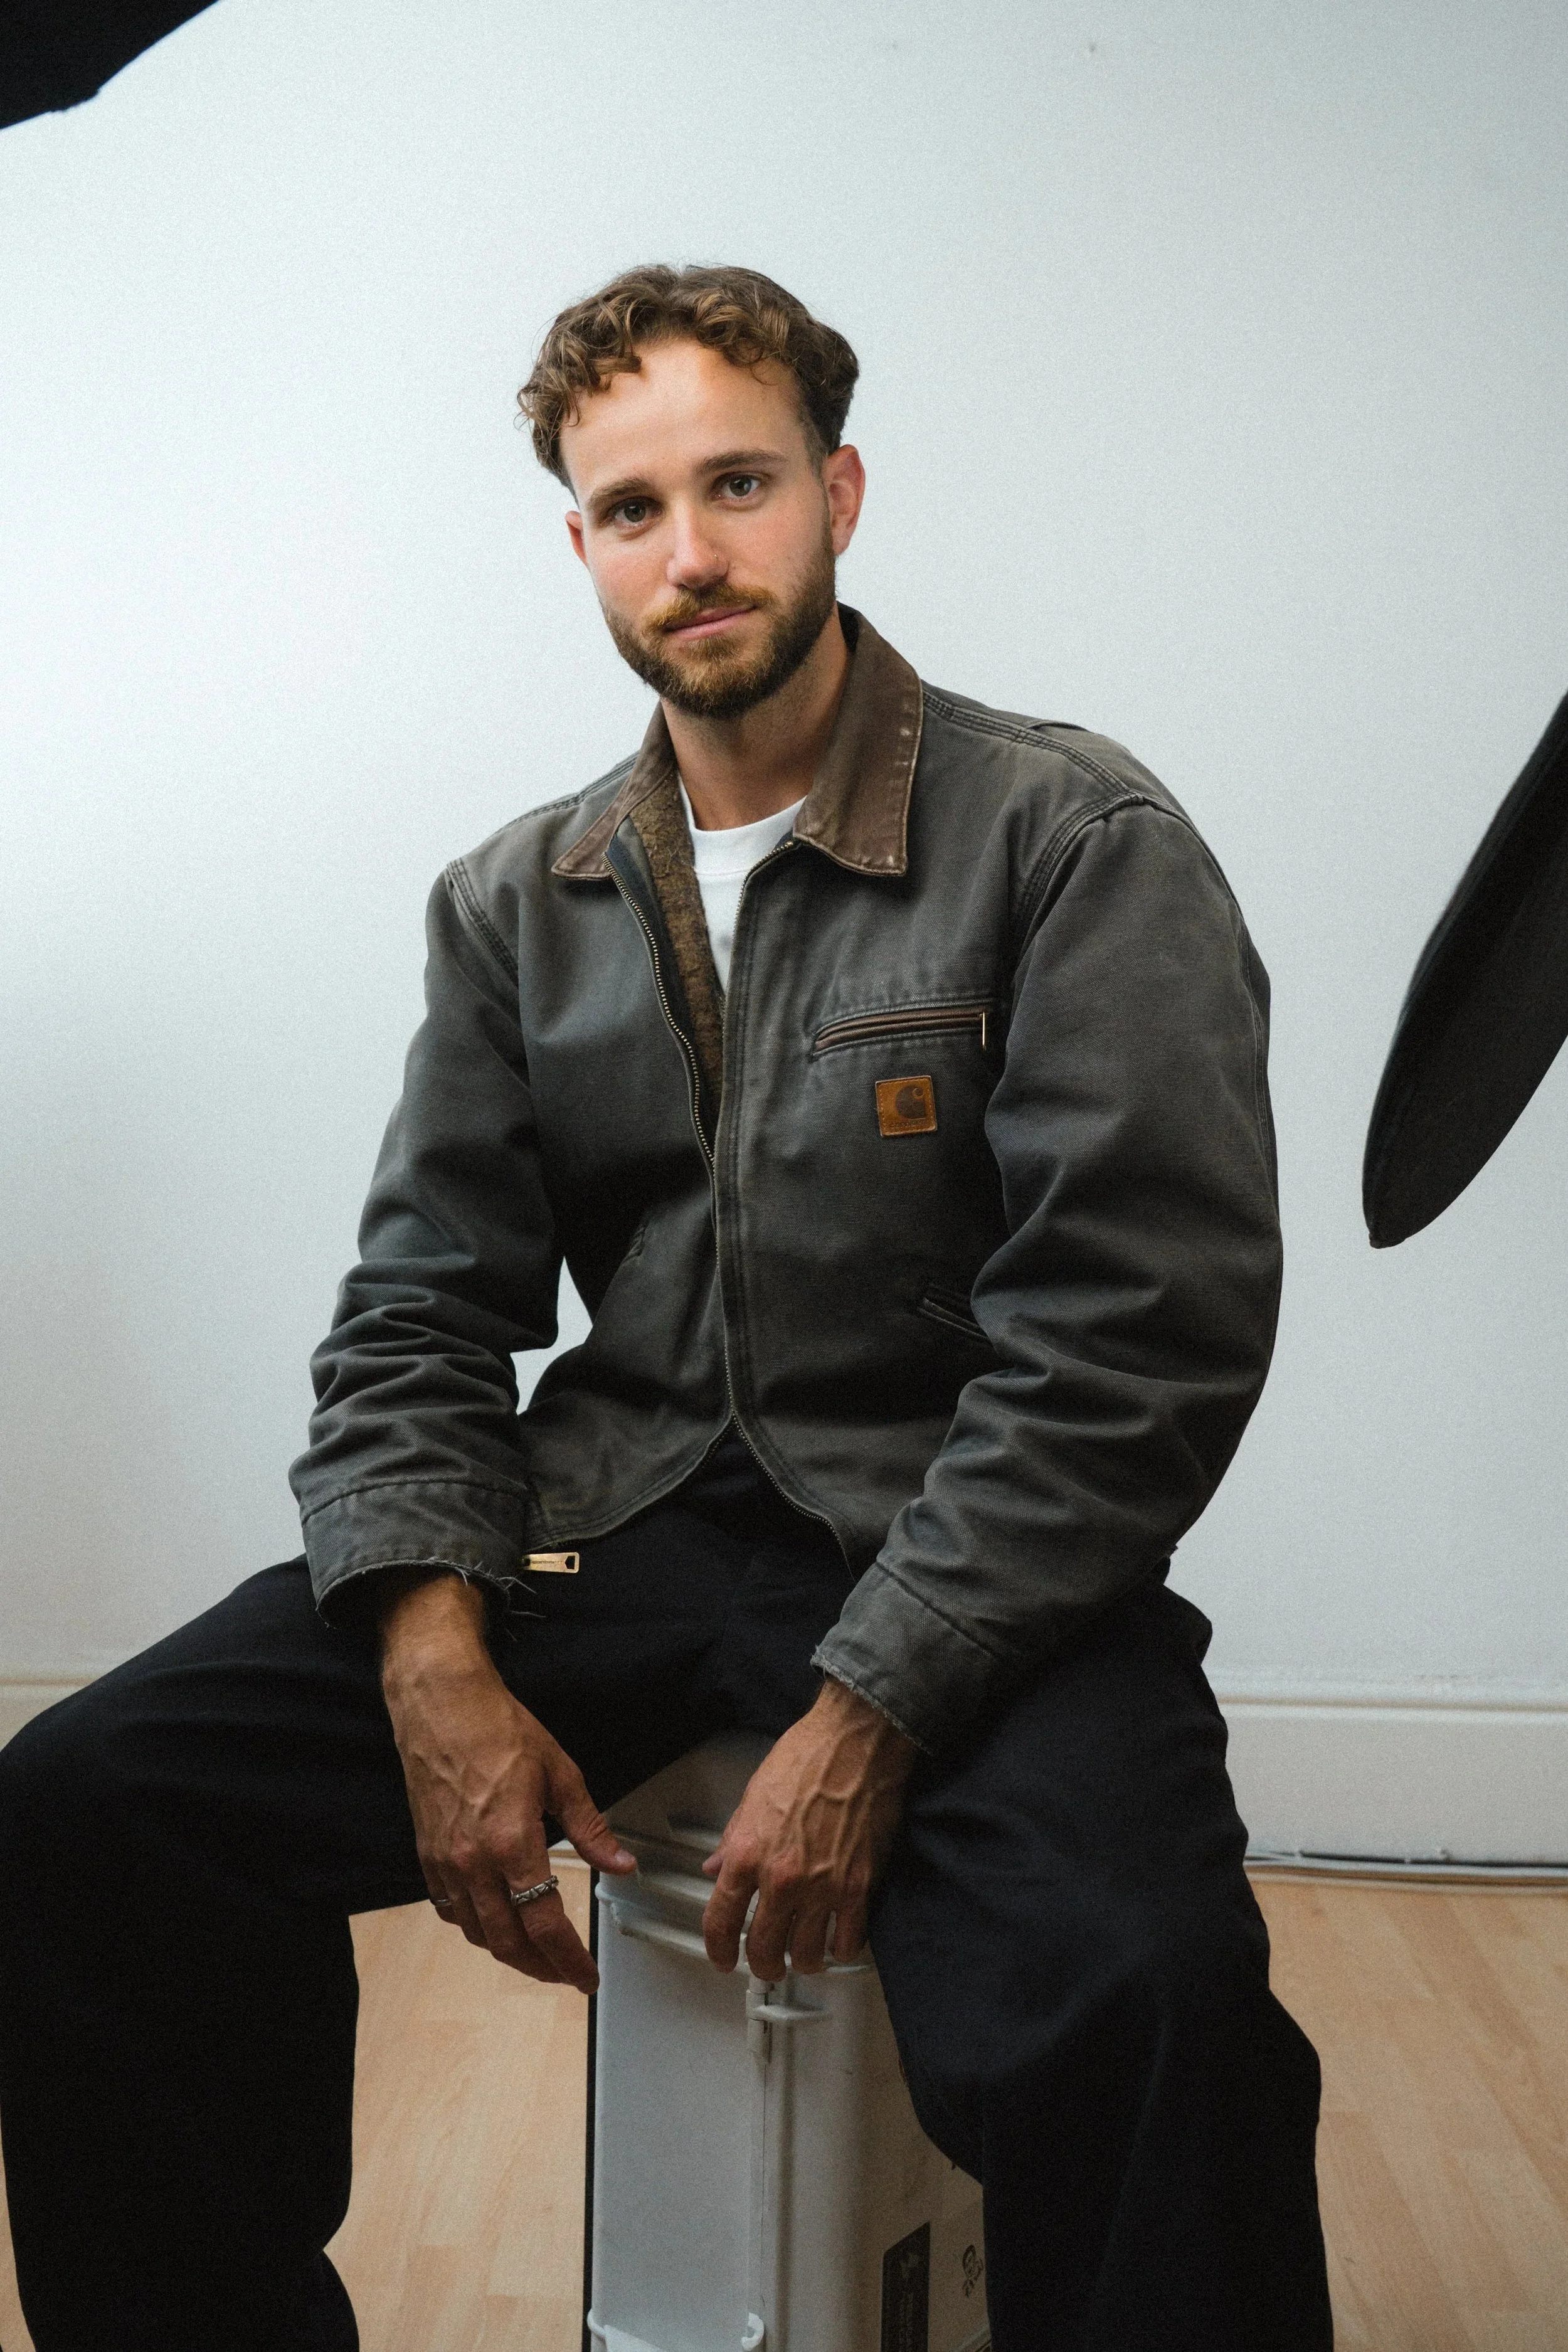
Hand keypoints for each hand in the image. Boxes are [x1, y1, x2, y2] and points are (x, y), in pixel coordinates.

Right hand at [378, 1571, 634, 1991]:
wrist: (441, 1705)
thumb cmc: (498, 1729)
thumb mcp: (559, 1773)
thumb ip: (590, 1827)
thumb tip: (621, 1863)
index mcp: (512, 1843)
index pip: (544, 1925)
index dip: (569, 1961)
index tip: (585, 1977)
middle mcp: (473, 1862)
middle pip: (508, 1943)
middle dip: (541, 1968)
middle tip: (566, 1973)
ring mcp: (445, 1863)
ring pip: (478, 1933)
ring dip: (509, 1952)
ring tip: (537, 1952)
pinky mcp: (426, 1856)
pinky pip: (451, 1911)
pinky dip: (477, 1926)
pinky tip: (495, 1919)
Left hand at [702, 1678, 917, 1980]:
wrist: (857, 1741)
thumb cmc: (809, 1756)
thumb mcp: (753, 1795)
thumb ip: (733, 1839)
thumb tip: (717, 1866)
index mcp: (747, 1853)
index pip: (721, 1920)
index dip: (717, 1949)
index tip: (721, 1957)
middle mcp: (781, 1877)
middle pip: (763, 1949)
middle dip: (762, 1964)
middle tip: (765, 1963)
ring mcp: (823, 1887)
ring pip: (806, 1954)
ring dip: (802, 1961)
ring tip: (803, 1956)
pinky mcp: (859, 1887)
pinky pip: (847, 1940)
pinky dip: (839, 1949)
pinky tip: (836, 1941)